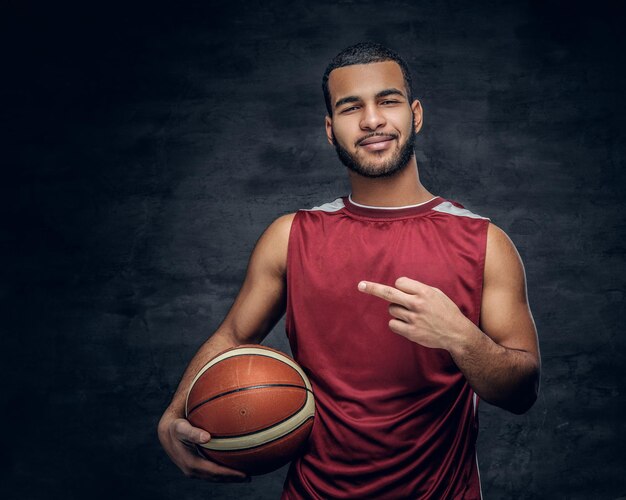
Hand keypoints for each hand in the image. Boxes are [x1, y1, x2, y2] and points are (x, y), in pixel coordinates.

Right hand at [157, 412, 249, 481]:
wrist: (166, 433)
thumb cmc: (176, 428)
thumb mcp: (181, 428)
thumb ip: (193, 433)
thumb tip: (206, 437)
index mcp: (191, 464)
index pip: (214, 472)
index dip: (229, 474)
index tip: (244, 474)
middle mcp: (192, 470)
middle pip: (215, 477)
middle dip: (231, 478)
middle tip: (249, 476)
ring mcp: (193, 470)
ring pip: (213, 476)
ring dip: (227, 477)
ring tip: (243, 475)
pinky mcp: (194, 466)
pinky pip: (211, 470)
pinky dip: (222, 470)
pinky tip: (232, 464)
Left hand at [357, 276, 471, 350]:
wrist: (457, 333)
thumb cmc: (445, 311)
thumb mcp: (436, 293)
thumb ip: (418, 289)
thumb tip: (399, 285)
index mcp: (424, 292)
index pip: (400, 282)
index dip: (401, 286)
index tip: (403, 289)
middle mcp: (417, 304)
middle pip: (389, 293)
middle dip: (373, 288)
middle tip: (360, 285)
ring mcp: (413, 319)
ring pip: (391, 309)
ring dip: (397, 310)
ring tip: (412, 315)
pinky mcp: (411, 332)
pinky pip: (392, 324)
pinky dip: (397, 323)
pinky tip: (408, 324)